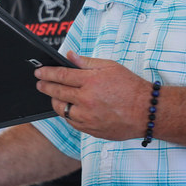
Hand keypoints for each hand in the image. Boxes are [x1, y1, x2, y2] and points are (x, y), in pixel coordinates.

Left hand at [34, 51, 148, 140]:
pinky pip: (71, 122)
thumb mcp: (110, 67)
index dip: (47, 73)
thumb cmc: (131, 87)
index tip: (39, 72)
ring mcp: (88, 117)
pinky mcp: (91, 130)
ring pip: (62, 109)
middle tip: (39, 83)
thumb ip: (87, 62)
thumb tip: (69, 56)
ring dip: (55, 101)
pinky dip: (67, 114)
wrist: (146, 111)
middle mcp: (87, 100)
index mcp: (92, 81)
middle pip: (57, 92)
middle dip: (45, 86)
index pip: (62, 75)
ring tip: (54, 96)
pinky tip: (68, 108)